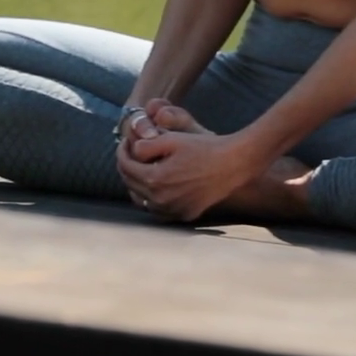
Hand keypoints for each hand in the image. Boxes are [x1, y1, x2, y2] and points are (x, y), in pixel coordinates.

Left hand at [116, 101, 262, 221]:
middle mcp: (161, 201)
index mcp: (155, 180)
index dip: (122, 151)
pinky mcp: (185, 215)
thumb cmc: (204, 148)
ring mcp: (173, 211)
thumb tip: (132, 151)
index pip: (125, 167)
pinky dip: (153, 198)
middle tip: (130, 152)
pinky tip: (158, 185)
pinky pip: (159, 210)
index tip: (125, 142)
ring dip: (138, 184)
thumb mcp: (172, 140)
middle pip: (131, 184)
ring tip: (141, 168)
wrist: (233, 164)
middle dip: (127, 166)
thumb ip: (146, 146)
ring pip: (142, 200)